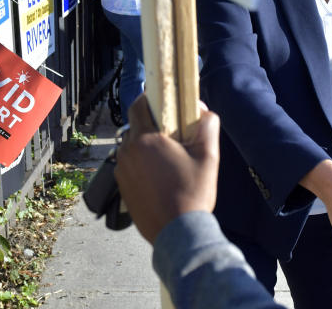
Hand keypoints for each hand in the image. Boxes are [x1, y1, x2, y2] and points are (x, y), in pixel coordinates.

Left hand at [114, 96, 220, 243]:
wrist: (177, 233)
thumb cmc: (193, 192)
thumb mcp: (209, 155)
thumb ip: (207, 125)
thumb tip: (202, 108)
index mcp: (146, 140)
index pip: (137, 106)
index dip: (148, 97)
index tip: (160, 98)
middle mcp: (128, 152)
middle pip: (135, 127)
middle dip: (151, 124)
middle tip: (171, 130)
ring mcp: (122, 172)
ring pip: (131, 147)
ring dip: (145, 145)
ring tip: (167, 155)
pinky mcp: (122, 188)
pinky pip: (129, 166)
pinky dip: (141, 164)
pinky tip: (159, 175)